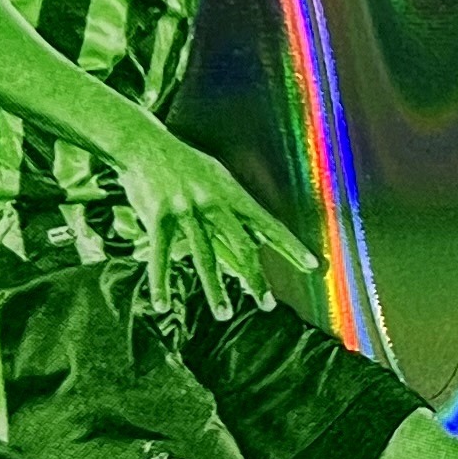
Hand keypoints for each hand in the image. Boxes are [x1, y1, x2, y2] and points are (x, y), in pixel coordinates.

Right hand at [101, 125, 319, 323]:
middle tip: (267, 305)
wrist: (145, 143)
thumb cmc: (186, 164)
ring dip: (214, 288)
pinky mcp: (158, 216)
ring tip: (224, 314)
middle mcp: (214, 203)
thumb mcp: (218, 178)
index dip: (290, 245)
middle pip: (240, 246)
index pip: (268, 224)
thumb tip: (260, 237)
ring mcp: (186, 210)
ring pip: (203, 255)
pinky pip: (159, 256)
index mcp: (233, 195)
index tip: (312, 265)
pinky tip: (162, 305)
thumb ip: (238, 209)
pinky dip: (161, 282)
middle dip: (255, 277)